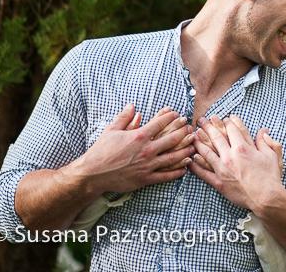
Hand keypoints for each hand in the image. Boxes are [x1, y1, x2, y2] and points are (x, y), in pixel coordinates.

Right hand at [73, 105, 194, 194]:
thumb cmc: (101, 151)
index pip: (161, 123)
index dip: (171, 117)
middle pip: (172, 139)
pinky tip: (185, 168)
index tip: (178, 114)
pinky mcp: (145, 179)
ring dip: (185, 151)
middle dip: (183, 132)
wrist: (92, 174)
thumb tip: (133, 106)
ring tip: (193, 147)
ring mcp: (147, 165)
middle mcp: (146, 150)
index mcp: (139, 136)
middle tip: (190, 128)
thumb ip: (124, 117)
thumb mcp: (111, 130)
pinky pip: (165, 176)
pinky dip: (177, 172)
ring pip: (173, 158)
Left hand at [189, 116, 284, 214]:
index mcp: (244, 148)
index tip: (224, 118)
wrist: (265, 198)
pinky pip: (204, 172)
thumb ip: (267, 142)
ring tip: (193, 135)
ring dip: (199, 142)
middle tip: (202, 120)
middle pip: (217, 138)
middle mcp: (231, 156)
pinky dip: (196, 165)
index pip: (233, 130)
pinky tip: (192, 158)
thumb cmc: (270, 177)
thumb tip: (263, 131)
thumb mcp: (272, 155)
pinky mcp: (218, 182)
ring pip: (207, 152)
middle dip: (209, 127)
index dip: (228, 122)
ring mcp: (223, 169)